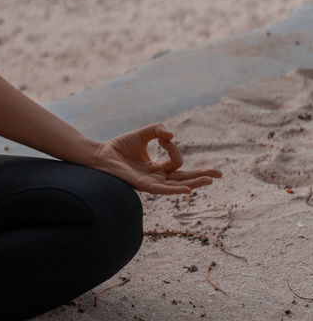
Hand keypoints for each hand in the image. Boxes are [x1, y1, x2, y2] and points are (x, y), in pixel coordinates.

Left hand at [91, 122, 222, 195]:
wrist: (100, 154)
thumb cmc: (119, 147)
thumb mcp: (142, 134)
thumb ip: (157, 130)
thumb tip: (171, 135)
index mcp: (158, 169)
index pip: (176, 162)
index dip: (173, 147)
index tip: (163, 137)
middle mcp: (157, 178)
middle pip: (184, 180)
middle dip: (201, 177)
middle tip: (219, 175)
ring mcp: (151, 183)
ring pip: (176, 186)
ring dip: (193, 184)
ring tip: (209, 181)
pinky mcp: (142, 185)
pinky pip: (162, 189)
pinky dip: (174, 190)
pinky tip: (187, 190)